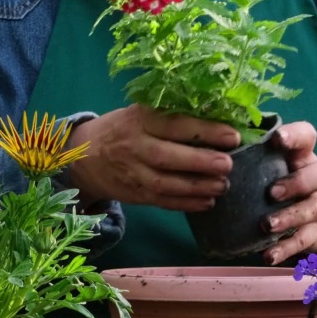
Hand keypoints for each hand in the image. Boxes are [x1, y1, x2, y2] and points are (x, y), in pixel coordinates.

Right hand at [65, 105, 239, 212]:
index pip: (174, 124)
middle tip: (228, 165)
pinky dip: (186, 204)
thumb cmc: (123, 129)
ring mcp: (132, 172)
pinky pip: (161, 201)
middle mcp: (134, 146)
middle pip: (168, 157)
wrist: (84, 157)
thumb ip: (170, 118)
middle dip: (201, 162)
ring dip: (197, 187)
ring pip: (165, 183)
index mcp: (139, 119)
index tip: (232, 136)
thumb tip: (219, 122)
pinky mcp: (134, 194)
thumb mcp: (140, 113)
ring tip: (222, 186)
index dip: (204, 131)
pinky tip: (206, 203)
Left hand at [261, 121, 316, 264]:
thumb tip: (213, 147)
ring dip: (290, 216)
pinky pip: (303, 241)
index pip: (307, 136)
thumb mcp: (273, 165)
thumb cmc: (283, 181)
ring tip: (267, 225)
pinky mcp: (314, 232)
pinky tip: (269, 255)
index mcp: (303, 155)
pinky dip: (285, 249)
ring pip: (314, 208)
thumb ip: (252, 156)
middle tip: (272, 192)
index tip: (277, 139)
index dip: (296, 136)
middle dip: (298, 182)